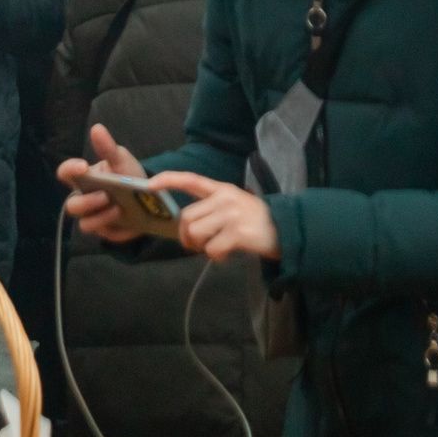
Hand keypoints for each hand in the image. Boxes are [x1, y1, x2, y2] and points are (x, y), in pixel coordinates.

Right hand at [57, 124, 149, 244]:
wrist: (150, 198)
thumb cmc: (128, 174)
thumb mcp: (121, 160)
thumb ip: (108, 148)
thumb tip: (96, 128)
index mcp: (84, 178)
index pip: (65, 173)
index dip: (69, 169)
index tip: (83, 166)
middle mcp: (84, 198)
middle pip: (72, 205)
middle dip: (87, 201)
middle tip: (106, 195)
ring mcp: (93, 216)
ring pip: (84, 223)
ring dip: (99, 216)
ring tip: (118, 209)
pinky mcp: (104, 230)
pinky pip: (100, 232)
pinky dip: (111, 225)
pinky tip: (123, 218)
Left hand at [151, 173, 279, 262]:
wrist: (287, 229)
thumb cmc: (255, 220)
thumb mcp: (234, 205)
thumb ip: (211, 210)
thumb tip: (187, 228)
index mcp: (221, 189)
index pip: (191, 179)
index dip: (169, 180)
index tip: (150, 184)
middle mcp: (224, 198)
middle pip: (187, 217)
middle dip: (186, 236)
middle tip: (196, 245)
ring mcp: (231, 214)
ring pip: (196, 233)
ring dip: (201, 247)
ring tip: (215, 248)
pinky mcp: (238, 232)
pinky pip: (212, 249)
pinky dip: (216, 256)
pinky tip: (228, 254)